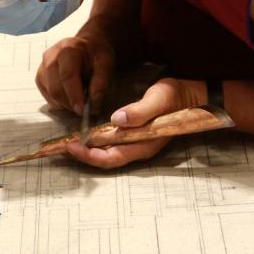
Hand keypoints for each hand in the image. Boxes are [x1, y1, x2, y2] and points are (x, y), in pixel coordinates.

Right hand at [36, 33, 115, 114]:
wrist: (86, 44)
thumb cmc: (96, 54)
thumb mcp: (105, 64)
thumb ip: (101, 83)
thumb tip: (94, 105)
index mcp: (67, 49)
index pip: (67, 76)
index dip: (74, 96)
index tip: (83, 110)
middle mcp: (50, 57)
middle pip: (56, 88)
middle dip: (70, 104)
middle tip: (85, 110)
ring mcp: (42, 67)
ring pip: (51, 94)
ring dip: (66, 104)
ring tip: (80, 101)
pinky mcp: (40, 77)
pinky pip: (47, 96)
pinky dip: (59, 102)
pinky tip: (70, 98)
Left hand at [66, 78, 205, 168]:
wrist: (193, 95)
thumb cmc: (177, 97)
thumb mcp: (159, 99)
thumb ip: (140, 111)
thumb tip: (117, 119)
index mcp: (144, 144)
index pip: (111, 157)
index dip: (89, 155)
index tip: (71, 145)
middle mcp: (138, 147)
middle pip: (105, 158)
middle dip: (82, 154)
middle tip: (61, 145)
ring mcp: (136, 142)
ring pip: (106, 152)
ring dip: (86, 148)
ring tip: (67, 141)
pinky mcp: (134, 134)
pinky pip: (110, 143)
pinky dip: (94, 140)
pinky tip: (84, 134)